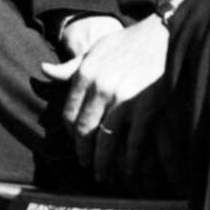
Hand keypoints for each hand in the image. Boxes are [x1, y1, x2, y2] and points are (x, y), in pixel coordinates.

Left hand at [41, 15, 171, 186]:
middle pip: (85, 131)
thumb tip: (43, 70)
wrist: (166, 35)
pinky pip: (132, 143)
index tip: (75, 143)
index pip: (69, 113)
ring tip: (102, 174)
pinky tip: (127, 169)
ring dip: (103, 162)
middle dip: (84, 153)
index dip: (70, 133)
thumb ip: (71, 66)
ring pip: (106, 141)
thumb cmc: (130, 42)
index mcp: (86, 73)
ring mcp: (123, 100)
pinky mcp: (146, 109)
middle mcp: (100, 87)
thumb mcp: (97, 49)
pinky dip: (129, 160)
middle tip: (86, 165)